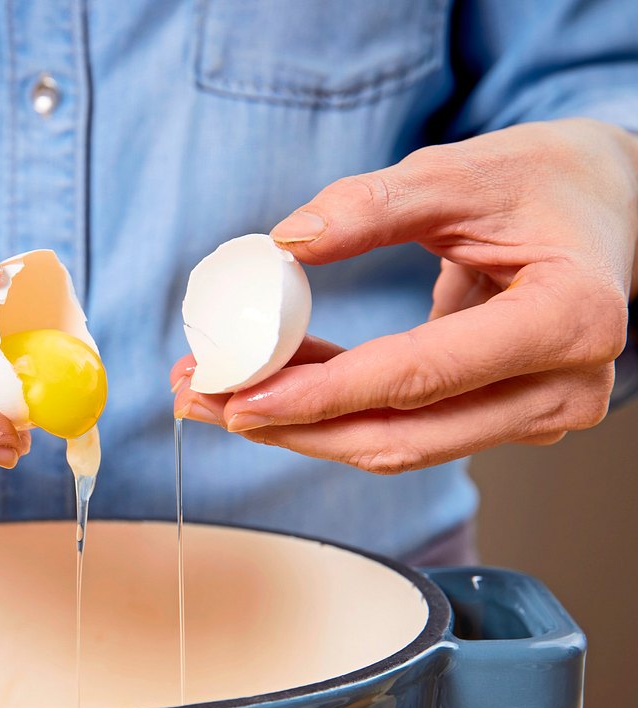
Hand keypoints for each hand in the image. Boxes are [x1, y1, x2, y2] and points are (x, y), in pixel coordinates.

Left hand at [172, 118, 636, 473]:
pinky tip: (272, 381)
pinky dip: (335, 409)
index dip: (321, 394)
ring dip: (300, 425)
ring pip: (395, 443)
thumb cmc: (549, 184)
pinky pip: (405, 425)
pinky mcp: (503, 417)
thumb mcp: (465, 172)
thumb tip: (286, 242)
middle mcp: (562, 386)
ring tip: (218, 392)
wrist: (609, 207)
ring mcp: (536, 412)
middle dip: (290, 425)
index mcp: (568, 319)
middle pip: (400, 434)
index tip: (240, 397)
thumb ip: (375, 205)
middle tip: (203, 399)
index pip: (421, 377)